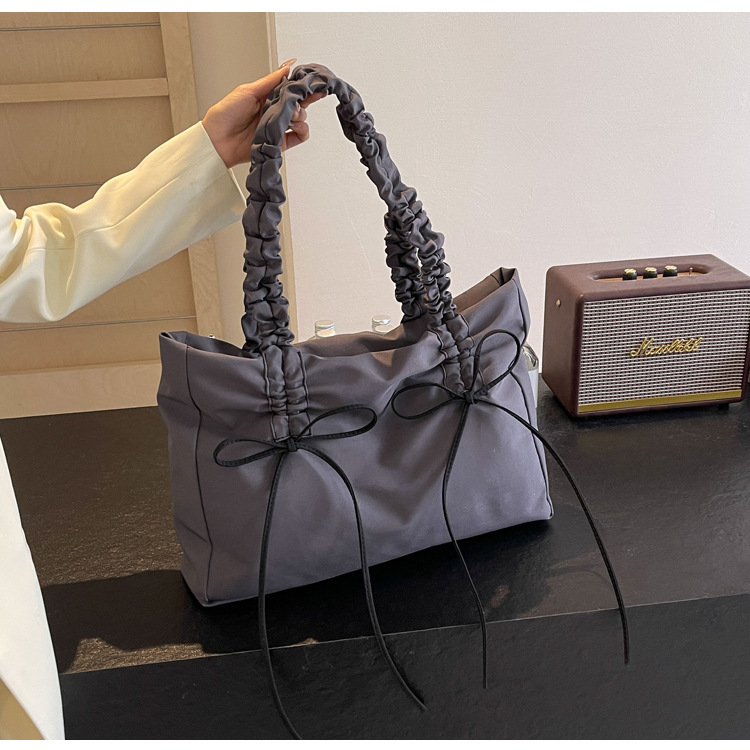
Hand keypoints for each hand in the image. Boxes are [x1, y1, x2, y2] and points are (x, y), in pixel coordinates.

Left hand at [202, 59, 324, 168]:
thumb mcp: (247, 90)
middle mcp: (274, 110)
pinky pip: (299, 136)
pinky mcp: (280, 142)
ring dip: (300, 115)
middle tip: (301, 99)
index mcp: (267, 95)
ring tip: (289, 115)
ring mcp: (277, 126)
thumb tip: (287, 67)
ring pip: (301, 118)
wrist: (217, 140)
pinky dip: (302, 131)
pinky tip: (294, 127)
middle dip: (304, 99)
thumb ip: (270, 80)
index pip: (290, 88)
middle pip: (299, 103)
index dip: (302, 85)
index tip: (312, 82)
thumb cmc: (225, 114)